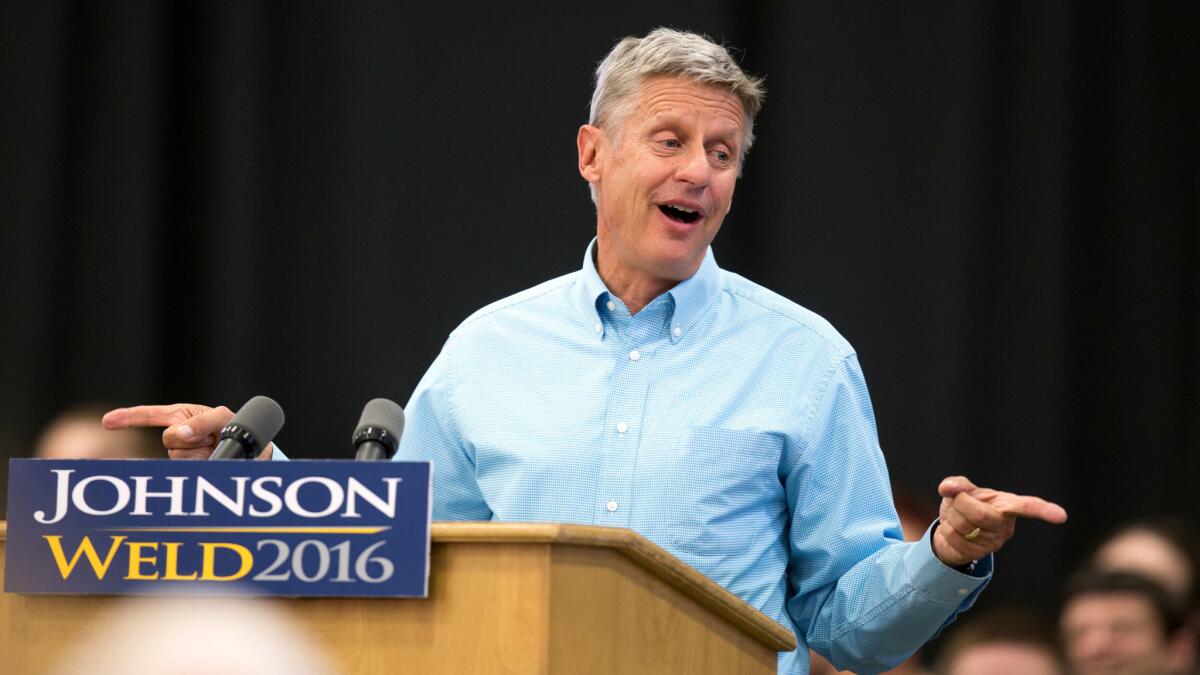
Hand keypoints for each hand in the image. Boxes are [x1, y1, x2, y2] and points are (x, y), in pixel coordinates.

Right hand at [102, 403, 237, 459]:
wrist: (251, 451)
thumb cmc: (234, 428)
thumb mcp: (223, 418)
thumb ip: (203, 421)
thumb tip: (178, 433)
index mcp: (181, 417)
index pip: (150, 415)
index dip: (128, 418)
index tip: (107, 421)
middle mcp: (178, 435)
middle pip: (169, 440)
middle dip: (191, 439)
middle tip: (212, 438)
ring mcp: (183, 454)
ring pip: (179, 457)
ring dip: (200, 454)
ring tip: (215, 450)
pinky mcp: (189, 469)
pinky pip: (184, 470)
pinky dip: (199, 464)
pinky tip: (212, 460)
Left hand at [931, 475, 1067, 567]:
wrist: (952, 528)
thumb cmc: (962, 504)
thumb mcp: (960, 489)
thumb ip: (956, 484)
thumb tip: (948, 487)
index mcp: (1006, 503)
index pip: (1027, 506)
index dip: (1043, 510)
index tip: (1061, 516)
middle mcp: (1006, 524)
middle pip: (981, 514)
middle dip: (960, 504)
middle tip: (956, 499)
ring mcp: (994, 541)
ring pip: (963, 527)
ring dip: (951, 517)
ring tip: (957, 516)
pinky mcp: (980, 553)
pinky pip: (956, 540)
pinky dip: (947, 531)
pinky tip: (955, 531)